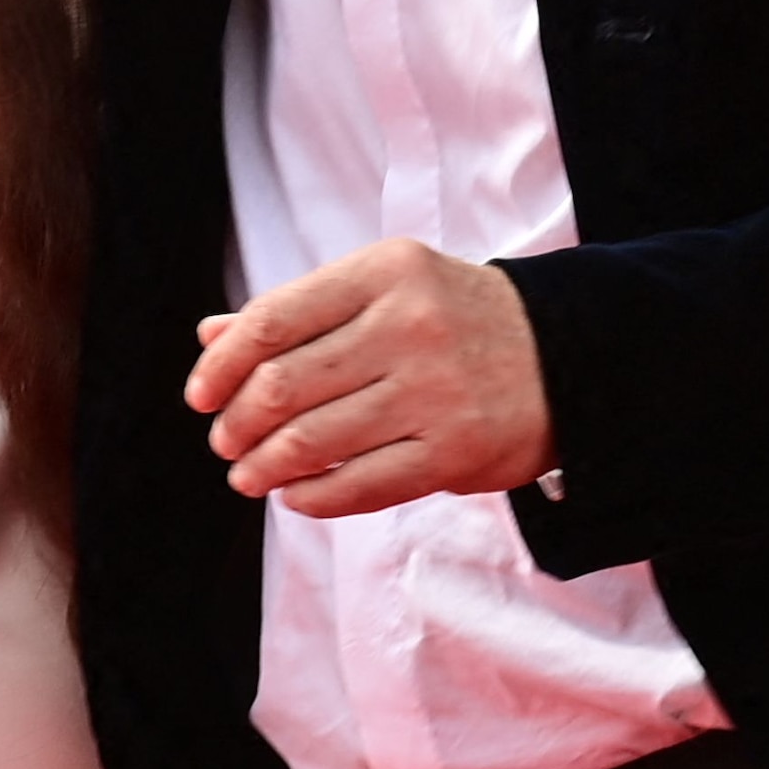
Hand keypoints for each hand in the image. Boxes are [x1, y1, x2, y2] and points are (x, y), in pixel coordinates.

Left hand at [190, 241, 553, 515]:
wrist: (568, 355)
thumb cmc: (455, 318)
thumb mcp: (385, 288)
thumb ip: (300, 311)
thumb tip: (209, 338)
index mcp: (385, 272)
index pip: (272, 320)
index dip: (221, 366)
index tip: (200, 395)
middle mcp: (409, 325)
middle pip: (281, 385)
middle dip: (236, 423)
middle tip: (225, 441)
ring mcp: (433, 391)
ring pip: (311, 441)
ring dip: (263, 466)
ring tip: (248, 475)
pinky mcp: (454, 452)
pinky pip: (358, 486)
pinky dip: (311, 497)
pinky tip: (295, 495)